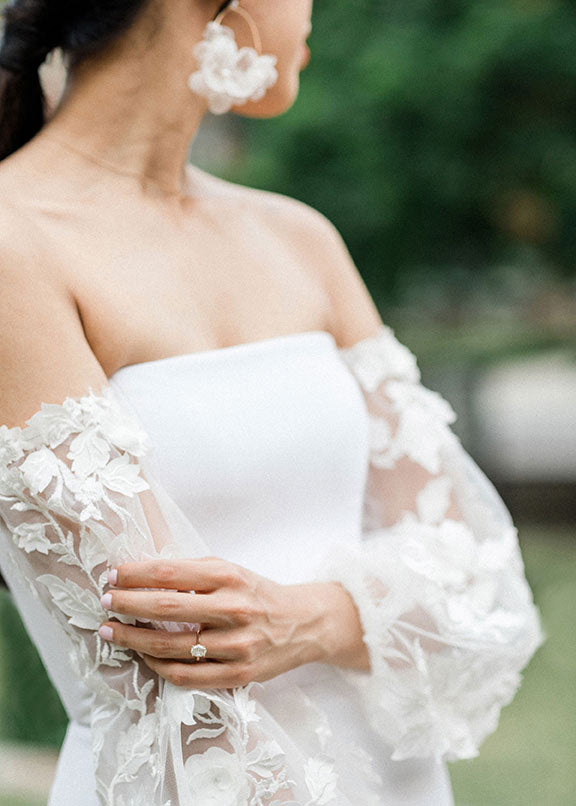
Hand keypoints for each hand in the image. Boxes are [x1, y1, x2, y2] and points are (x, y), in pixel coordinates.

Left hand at [98, 556, 369, 688]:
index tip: (112, 575)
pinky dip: (159, 666)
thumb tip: (141, 574)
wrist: (304, 623)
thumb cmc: (258, 593)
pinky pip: (187, 676)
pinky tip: (143, 656)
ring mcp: (237, 645)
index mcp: (230, 577)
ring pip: (173, 648)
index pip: (172, 573)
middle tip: (104, 602)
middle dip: (128, 605)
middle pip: (168, 609)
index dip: (136, 574)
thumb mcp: (231, 571)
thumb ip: (193, 572)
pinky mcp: (239, 674)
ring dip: (134, 640)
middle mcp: (235, 610)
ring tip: (111, 631)